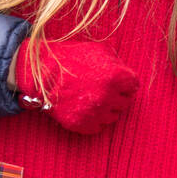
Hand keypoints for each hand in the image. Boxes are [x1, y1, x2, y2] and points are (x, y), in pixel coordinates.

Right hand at [12, 38, 138, 135]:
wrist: (42, 73)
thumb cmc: (71, 58)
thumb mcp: (98, 51)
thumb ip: (117, 63)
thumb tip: (127, 75)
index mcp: (116, 76)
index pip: (134, 85)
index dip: (126, 82)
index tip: (116, 80)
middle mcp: (108, 96)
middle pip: (125, 102)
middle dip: (117, 95)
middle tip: (103, 89)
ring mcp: (95, 112)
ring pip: (113, 116)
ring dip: (107, 108)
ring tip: (93, 98)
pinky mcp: (82, 124)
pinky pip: (98, 127)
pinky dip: (94, 119)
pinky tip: (85, 108)